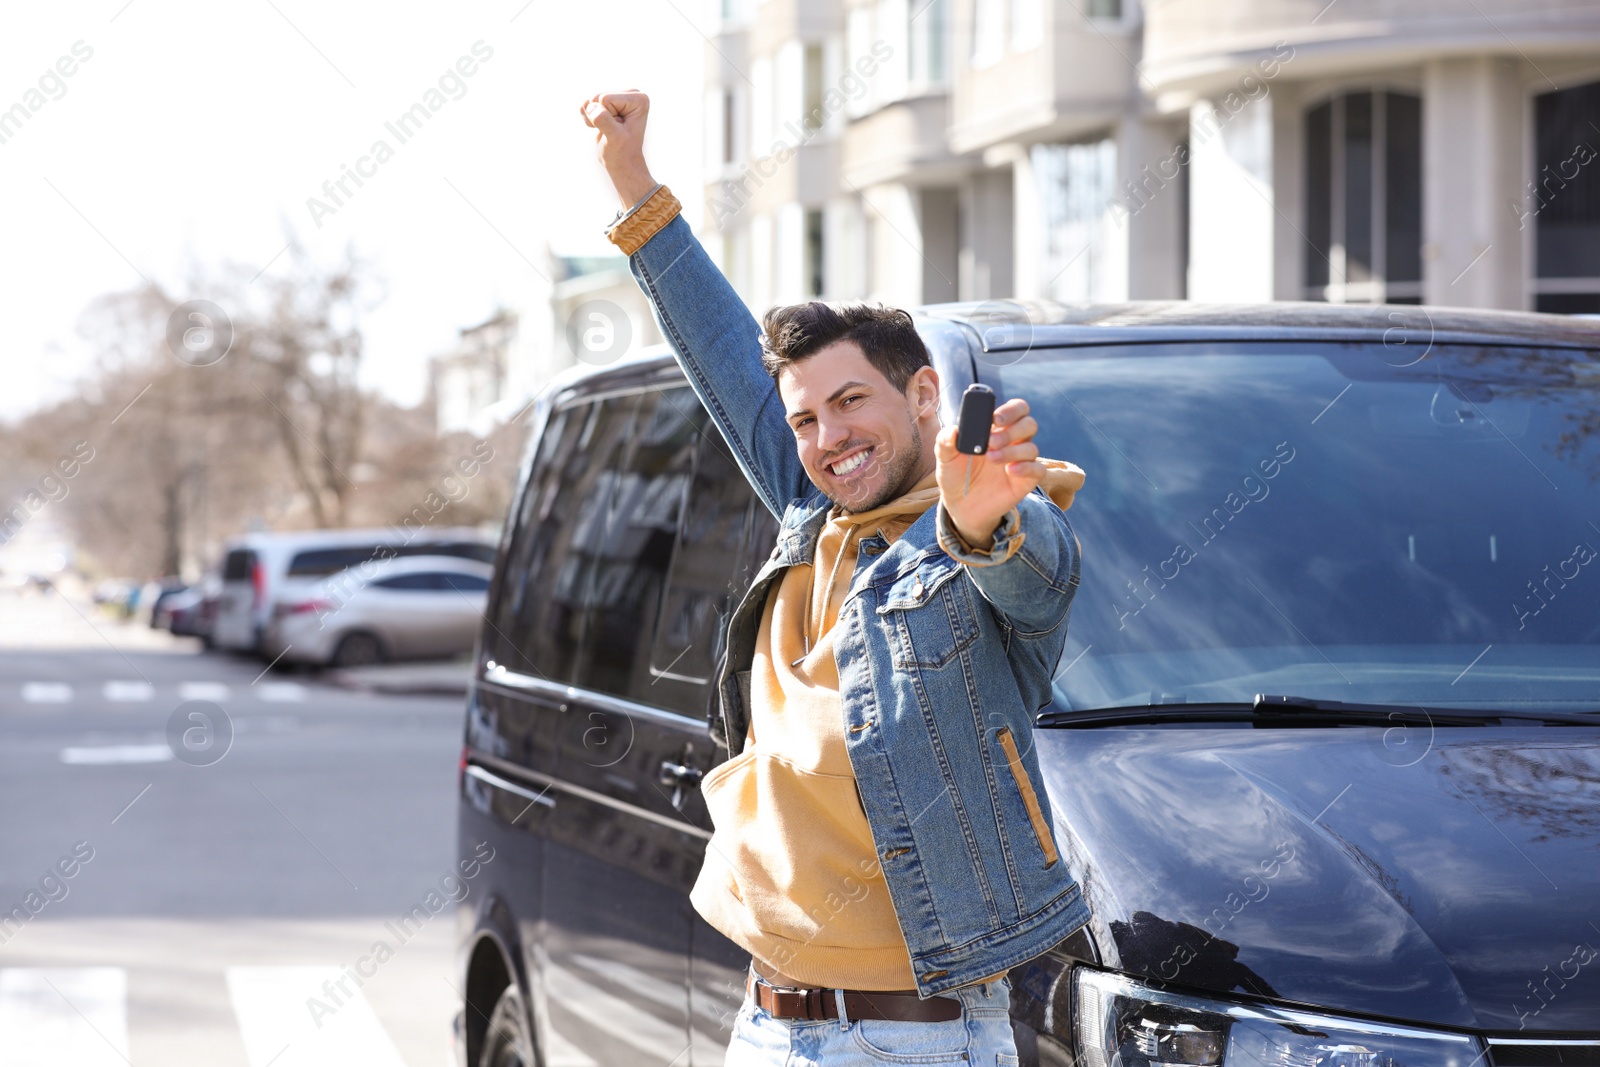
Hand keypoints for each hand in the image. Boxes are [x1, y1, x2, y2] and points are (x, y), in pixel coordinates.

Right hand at [578, 90, 656, 207]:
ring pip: (591, 102)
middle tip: (612, 132)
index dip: (608, 117)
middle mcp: (631, 94)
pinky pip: (587, 105)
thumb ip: (604, 120)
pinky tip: (600, 128)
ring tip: (607, 131)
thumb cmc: (622, 153)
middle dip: (599, 117)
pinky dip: (589, 118)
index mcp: (639, 99)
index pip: (606, 99)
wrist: (622, 164)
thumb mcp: (615, 138)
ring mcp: (619, 98)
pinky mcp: (608, 103)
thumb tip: (590, 106)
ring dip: (593, 119)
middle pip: (598, 97)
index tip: (619, 130)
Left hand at [935, 398, 1042, 549]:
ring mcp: (1021, 461)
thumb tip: (953, 430)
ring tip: (991, 458)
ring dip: (1012, 451)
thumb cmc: (955, 475)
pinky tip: (1010, 471)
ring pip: (1031, 447)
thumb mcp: (945, 458)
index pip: (1016, 409)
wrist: (960, 505)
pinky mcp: (1026, 480)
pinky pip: (1038, 469)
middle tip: (991, 442)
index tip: (995, 418)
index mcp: (997, 429)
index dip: (1011, 410)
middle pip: (1028, 424)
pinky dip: (1027, 468)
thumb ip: (946, 441)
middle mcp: (1013, 441)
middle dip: (1011, 430)